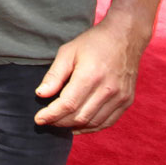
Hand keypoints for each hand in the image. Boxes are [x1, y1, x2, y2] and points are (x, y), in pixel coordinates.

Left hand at [33, 19, 145, 133]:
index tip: (38, 119)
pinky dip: (91, 127)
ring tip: (59, 122)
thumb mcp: (68, 52)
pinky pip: (107, 122)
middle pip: (79, 116)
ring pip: (93, 123)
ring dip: (74, 126)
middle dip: (59, 122)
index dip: (51, 115)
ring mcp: (120, 97)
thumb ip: (55, 75)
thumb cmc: (93, 43)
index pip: (68, 104)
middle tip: (46, 120)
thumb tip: (40, 94)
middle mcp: (108, 89)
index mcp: (91, 75)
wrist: (124, 37)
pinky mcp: (127, 101)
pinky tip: (78, 125)